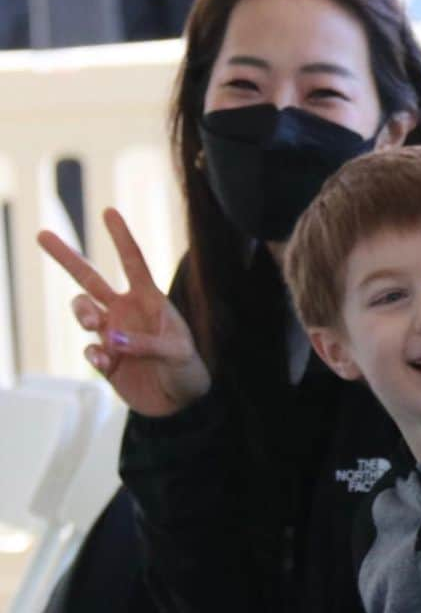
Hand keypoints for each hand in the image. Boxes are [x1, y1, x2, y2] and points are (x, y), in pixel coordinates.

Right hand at [37, 207, 208, 415]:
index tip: (108, 211)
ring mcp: (112, 334)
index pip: (133, 262)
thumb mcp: (178, 353)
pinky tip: (107, 363)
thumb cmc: (187, 368)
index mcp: (150, 300)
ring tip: (92, 323)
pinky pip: (89, 351)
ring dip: (81, 312)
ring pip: (82, 310)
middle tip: (42, 234)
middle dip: (66, 257)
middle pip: (89, 279)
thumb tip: (111, 340)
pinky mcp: (105, 359)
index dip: (121, 237)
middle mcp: (126, 311)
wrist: (181, 402)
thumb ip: (147, 345)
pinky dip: (93, 356)